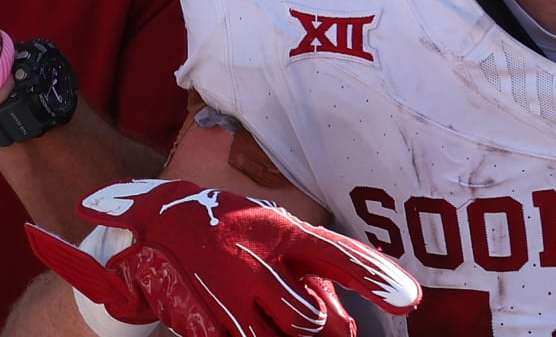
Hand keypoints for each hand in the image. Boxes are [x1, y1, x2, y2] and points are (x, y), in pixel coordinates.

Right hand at [26, 179, 421, 336]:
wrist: (147, 230)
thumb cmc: (227, 231)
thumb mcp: (270, 233)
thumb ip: (313, 269)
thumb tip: (346, 323)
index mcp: (275, 230)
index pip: (334, 253)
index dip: (373, 276)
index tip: (408, 299)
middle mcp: (252, 257)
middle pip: (313, 321)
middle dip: (317, 329)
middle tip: (300, 318)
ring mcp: (225, 292)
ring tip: (263, 316)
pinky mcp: (202, 322)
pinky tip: (236, 321)